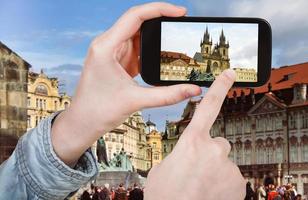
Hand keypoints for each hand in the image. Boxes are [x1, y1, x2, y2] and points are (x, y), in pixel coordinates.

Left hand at [51, 3, 200, 165]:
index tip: (181, 12)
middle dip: (161, 20)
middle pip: (137, 22)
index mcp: (106, 47)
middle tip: (181, 24)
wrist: (82, 122)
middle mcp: (107, 44)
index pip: (135, 16)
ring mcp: (112, 52)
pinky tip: (162, 55)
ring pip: (138, 35)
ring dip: (156, 37)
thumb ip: (168, 95)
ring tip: (175, 40)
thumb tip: (193, 90)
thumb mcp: (136, 100)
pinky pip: (136, 48)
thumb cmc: (98, 111)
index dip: (160, 9)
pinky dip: (150, 50)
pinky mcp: (117, 61)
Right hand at [144, 70, 245, 199]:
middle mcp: (214, 150)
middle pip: (218, 143)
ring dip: (215, 170)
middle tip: (197, 169)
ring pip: (223, 162)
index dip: (220, 88)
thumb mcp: (163, 168)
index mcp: (192, 142)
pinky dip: (223, 184)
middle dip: (210, 152)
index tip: (231, 74)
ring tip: (201, 185)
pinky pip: (231, 177)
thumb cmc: (165, 196)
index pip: (209, 106)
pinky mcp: (239, 183)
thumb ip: (179, 155)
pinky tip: (210, 193)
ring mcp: (229, 167)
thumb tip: (186, 157)